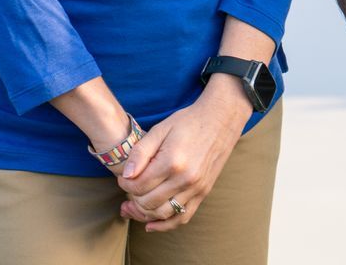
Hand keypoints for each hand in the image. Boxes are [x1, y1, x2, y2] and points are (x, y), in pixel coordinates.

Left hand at [115, 81, 249, 232]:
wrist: (221, 119)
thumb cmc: (189, 122)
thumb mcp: (160, 129)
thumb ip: (140, 153)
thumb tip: (126, 176)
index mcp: (172, 162)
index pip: (139, 186)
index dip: (125, 184)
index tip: (124, 177)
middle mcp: (185, 179)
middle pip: (148, 203)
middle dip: (132, 199)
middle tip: (128, 190)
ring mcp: (197, 188)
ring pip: (163, 214)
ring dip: (144, 214)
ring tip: (134, 206)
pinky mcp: (204, 192)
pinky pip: (183, 217)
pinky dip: (165, 225)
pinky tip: (151, 224)